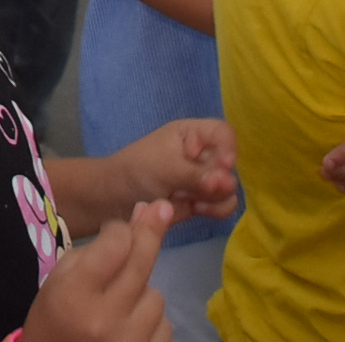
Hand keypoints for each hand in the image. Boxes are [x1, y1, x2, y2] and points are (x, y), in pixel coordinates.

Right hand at [25, 203, 175, 341]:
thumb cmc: (54, 316)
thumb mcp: (62, 276)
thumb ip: (100, 246)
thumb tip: (147, 212)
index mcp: (74, 293)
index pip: (116, 244)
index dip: (121, 229)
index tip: (118, 228)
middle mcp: (104, 318)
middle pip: (142, 263)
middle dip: (150, 233)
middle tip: (161, 209)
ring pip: (156, 296)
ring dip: (143, 292)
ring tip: (120, 303)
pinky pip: (164, 326)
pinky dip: (151, 320)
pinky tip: (131, 325)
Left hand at [108, 116, 238, 218]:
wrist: (115, 200)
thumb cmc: (137, 171)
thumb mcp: (166, 168)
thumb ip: (197, 176)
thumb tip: (228, 183)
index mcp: (192, 134)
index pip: (224, 133)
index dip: (229, 148)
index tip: (224, 166)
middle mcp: (202, 154)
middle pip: (229, 165)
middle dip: (217, 180)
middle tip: (198, 190)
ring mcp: (204, 178)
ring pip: (229, 188)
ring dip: (215, 197)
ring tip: (192, 201)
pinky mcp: (203, 200)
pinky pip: (222, 205)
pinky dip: (214, 209)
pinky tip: (195, 209)